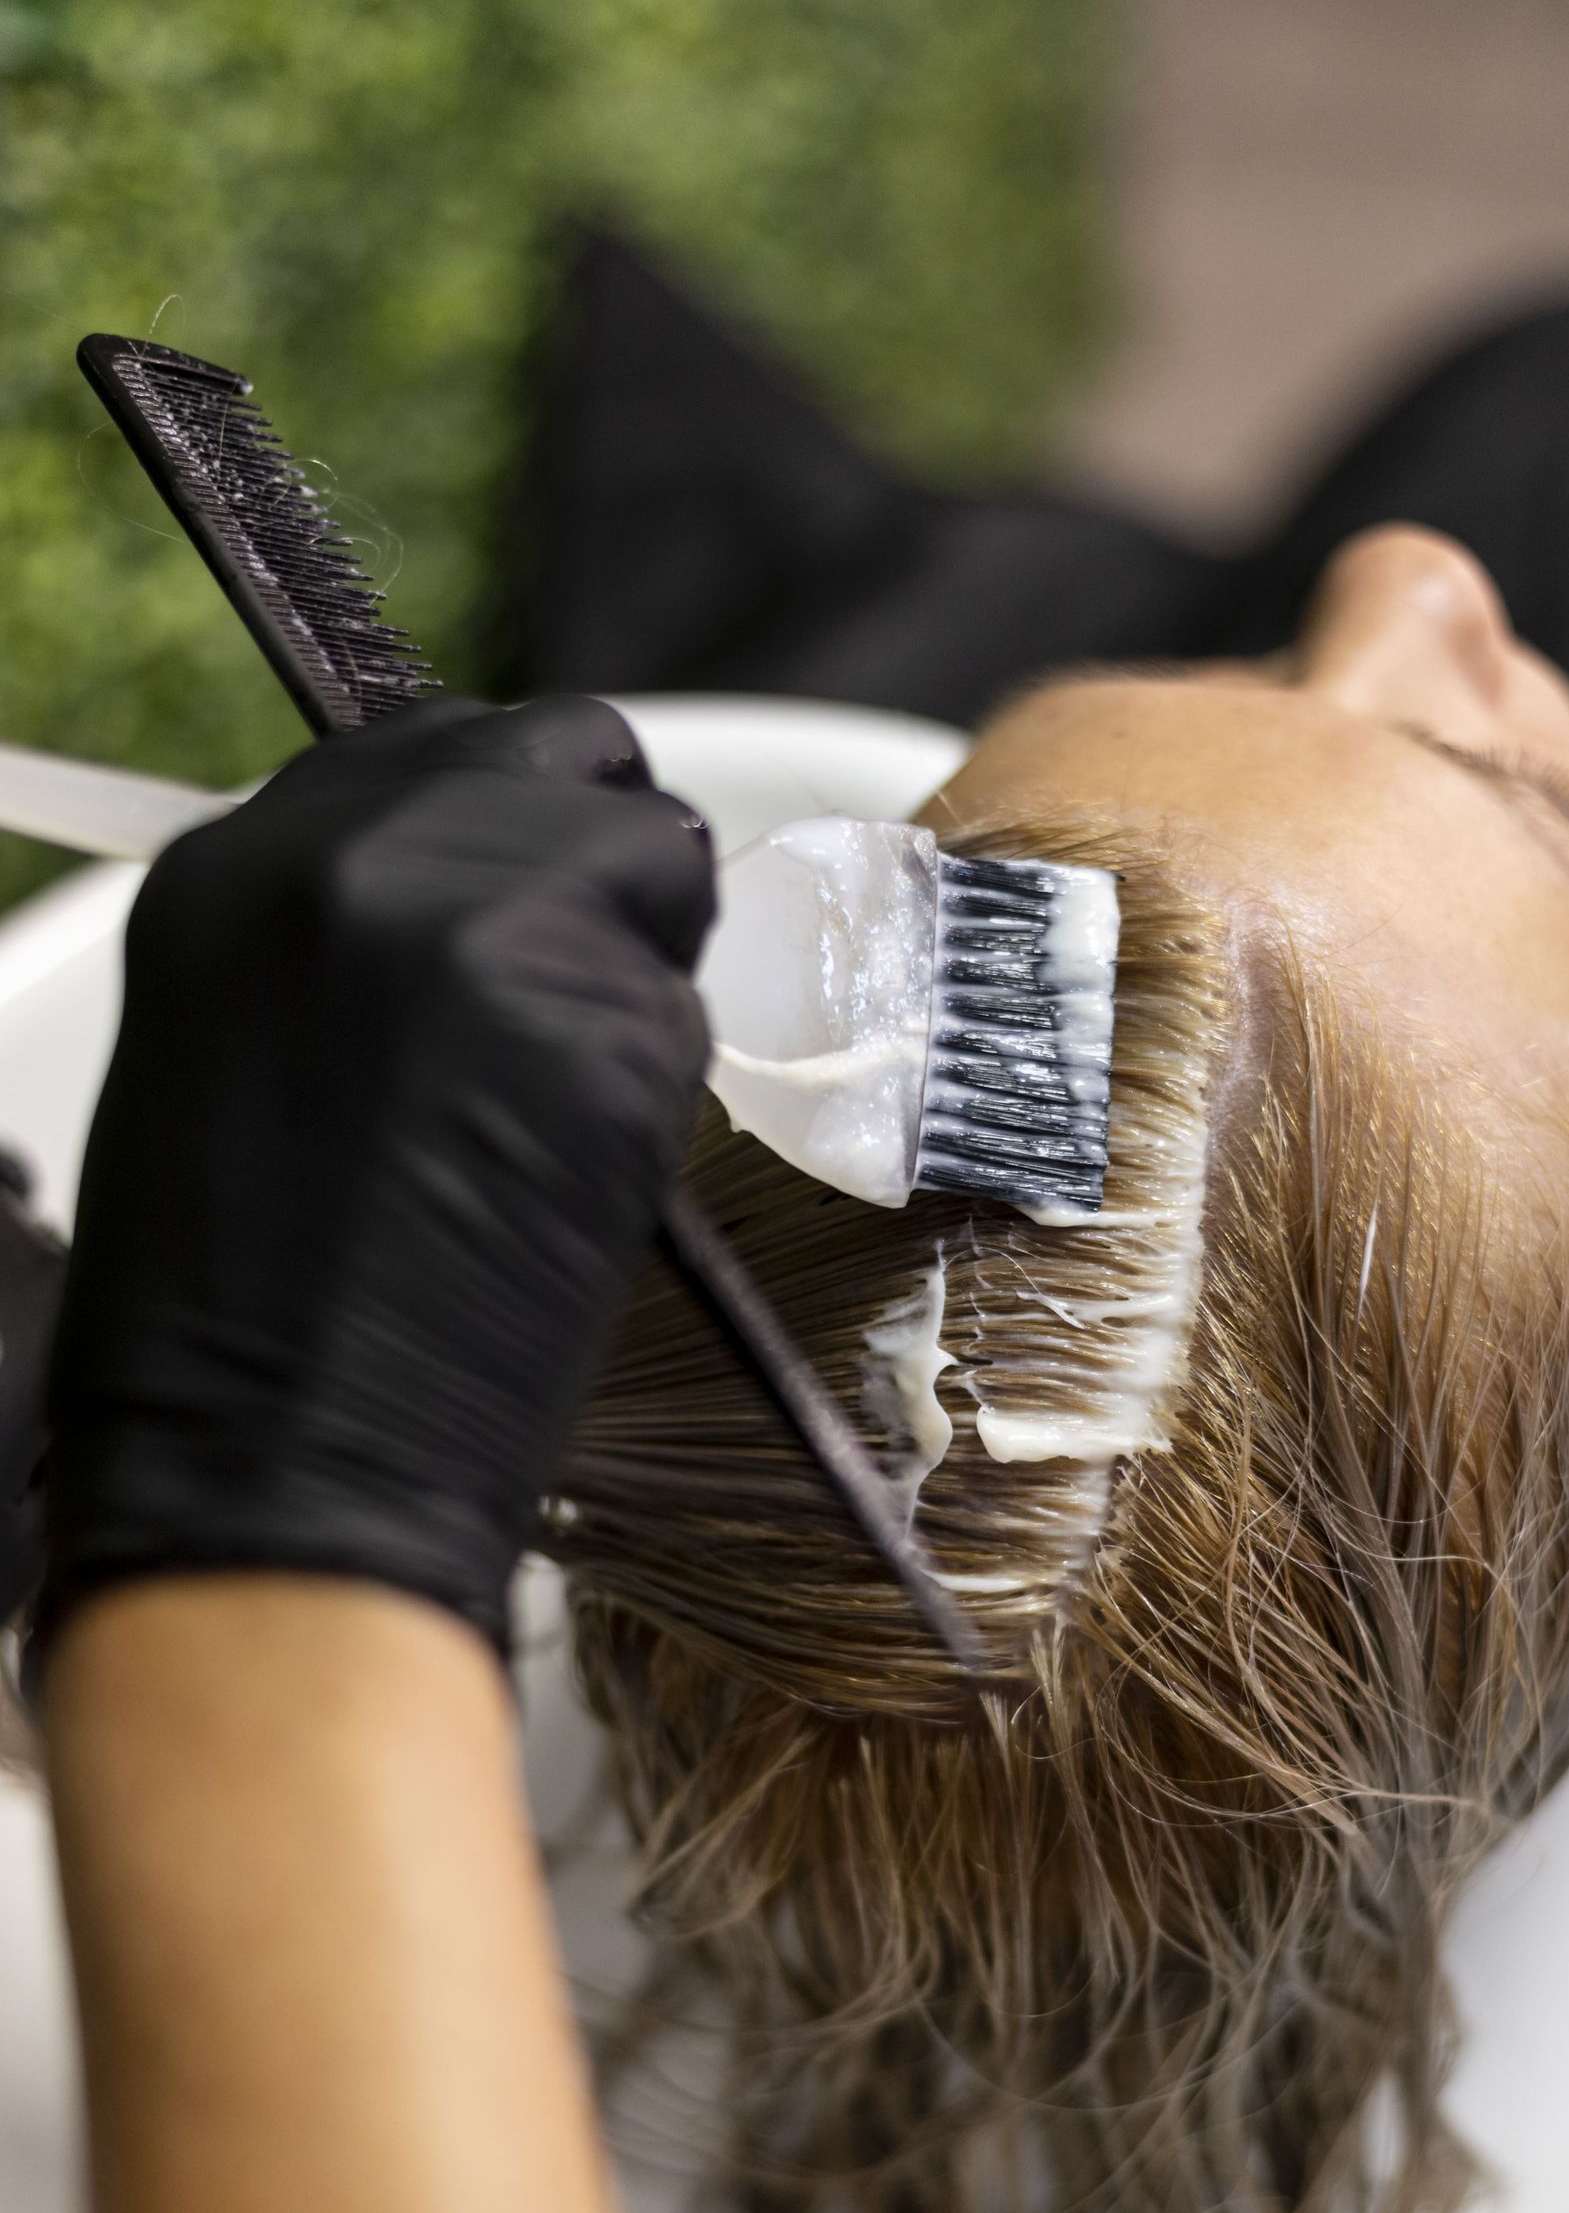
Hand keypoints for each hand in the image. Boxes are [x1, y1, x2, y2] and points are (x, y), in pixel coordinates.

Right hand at [41, 693, 714, 1653]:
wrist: (269, 1465)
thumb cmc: (237, 1314)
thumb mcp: (243, 1053)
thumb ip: (351, 941)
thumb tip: (488, 905)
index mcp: (242, 864)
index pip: (436, 748)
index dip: (514, 822)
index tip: (538, 899)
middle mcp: (359, 857)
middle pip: (570, 758)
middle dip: (604, 866)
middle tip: (586, 1001)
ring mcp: (491, 924)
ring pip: (662, 871)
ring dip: (644, 977)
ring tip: (557, 1116)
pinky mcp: (605, 1021)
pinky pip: (687, 1018)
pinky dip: (656, 1095)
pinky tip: (571, 1183)